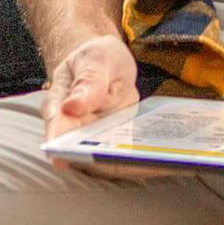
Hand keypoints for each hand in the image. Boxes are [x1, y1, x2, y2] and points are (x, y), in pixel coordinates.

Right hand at [41, 34, 179, 181]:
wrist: (108, 64)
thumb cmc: (98, 59)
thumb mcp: (97, 59)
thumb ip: (88, 81)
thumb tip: (71, 106)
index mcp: (60, 105)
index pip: (56, 129)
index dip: (59, 147)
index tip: (65, 159)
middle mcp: (72, 130)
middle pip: (82, 153)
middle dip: (105, 160)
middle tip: (132, 159)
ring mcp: (93, 141)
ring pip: (106, 161)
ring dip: (130, 164)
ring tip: (159, 161)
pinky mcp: (113, 146)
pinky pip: (126, 157)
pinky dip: (143, 160)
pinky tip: (166, 158)